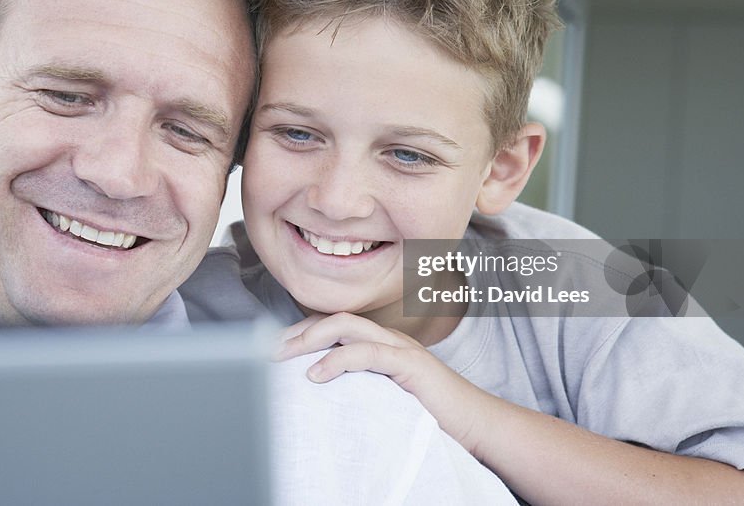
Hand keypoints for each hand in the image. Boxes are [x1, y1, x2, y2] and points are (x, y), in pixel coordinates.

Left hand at [275, 312, 490, 453]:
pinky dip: (336, 360)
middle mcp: (388, 338)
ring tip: (283, 357)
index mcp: (382, 343)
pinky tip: (316, 375)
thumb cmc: (430, 414)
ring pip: (346, 326)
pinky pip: (366, 352)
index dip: (300, 331)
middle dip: (297, 331)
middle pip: (334, 319)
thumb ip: (359, 388)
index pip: (334, 326)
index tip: (272, 348)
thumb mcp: (385, 397)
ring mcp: (400, 347)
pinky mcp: (410, 364)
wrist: (475, 424)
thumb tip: (318, 393)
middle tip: (268, 352)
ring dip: (308, 338)